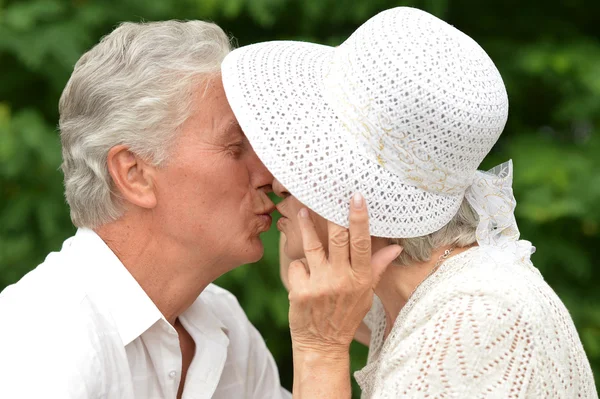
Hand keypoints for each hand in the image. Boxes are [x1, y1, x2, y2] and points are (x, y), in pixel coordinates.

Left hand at [288, 193, 401, 355]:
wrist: (322, 344)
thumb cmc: (346, 316)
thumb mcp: (367, 294)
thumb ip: (377, 268)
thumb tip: (397, 247)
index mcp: (361, 278)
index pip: (363, 243)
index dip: (360, 219)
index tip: (356, 197)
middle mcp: (343, 279)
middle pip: (338, 239)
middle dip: (332, 214)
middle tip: (325, 193)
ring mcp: (321, 285)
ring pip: (313, 246)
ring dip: (306, 226)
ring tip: (302, 211)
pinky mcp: (301, 291)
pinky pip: (298, 265)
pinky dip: (300, 267)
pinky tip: (304, 275)